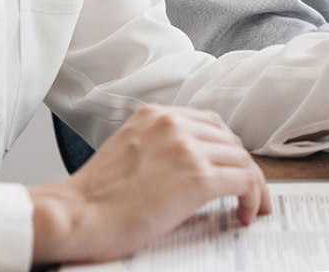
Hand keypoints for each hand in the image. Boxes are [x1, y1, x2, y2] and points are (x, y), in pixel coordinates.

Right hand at [29, 104, 271, 265]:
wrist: (76, 215)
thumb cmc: (94, 197)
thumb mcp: (127, 149)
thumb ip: (158, 146)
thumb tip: (185, 166)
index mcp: (156, 114)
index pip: (209, 123)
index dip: (226, 147)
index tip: (231, 167)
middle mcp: (174, 124)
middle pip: (228, 139)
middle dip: (240, 166)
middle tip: (246, 190)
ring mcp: (187, 148)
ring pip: (241, 158)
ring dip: (251, 184)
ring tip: (250, 206)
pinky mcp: (198, 178)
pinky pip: (244, 181)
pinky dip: (253, 197)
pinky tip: (246, 214)